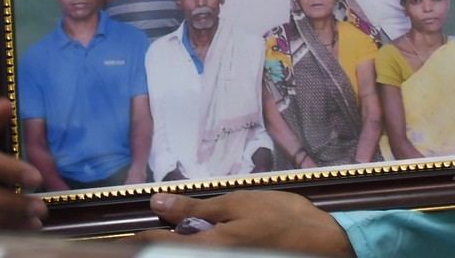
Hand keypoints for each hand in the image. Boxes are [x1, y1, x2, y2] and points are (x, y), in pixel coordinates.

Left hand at [142, 189, 355, 254]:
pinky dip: (203, 246)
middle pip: (175, 256)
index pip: (160, 246)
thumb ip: (195, 207)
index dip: (141, 238)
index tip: (132, 232)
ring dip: (184, 245)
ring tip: (187, 229)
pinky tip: (208, 236)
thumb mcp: (237, 202)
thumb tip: (157, 202)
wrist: (322, 242)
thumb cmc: (280, 217)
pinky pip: (210, 256)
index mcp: (208, 248)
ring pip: (192, 256)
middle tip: (163, 225)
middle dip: (163, 242)